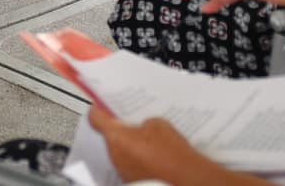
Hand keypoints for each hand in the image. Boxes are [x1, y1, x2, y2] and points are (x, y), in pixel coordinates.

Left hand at [89, 107, 221, 185]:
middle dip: (122, 131)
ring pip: (121, 153)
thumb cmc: (173, 154)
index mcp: (117, 137)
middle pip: (110, 137)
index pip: (96, 118)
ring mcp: (123, 171)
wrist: (187, 181)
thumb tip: (143, 126)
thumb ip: (144, 122)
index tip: (102, 105)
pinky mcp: (133, 181)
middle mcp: (115, 156)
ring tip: (151, 142)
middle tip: (135, 124)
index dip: (99, 110)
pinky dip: (140, 160)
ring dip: (132, 147)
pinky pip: (131, 165)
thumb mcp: (159, 125)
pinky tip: (156, 157)